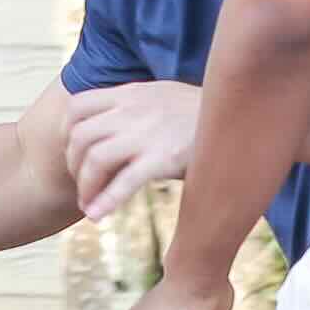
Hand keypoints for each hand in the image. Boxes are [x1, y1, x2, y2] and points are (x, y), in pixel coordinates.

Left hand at [62, 80, 200, 220]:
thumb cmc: (201, 115)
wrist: (243, 114)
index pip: (77, 107)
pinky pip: (125, 181)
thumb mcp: (161, 97)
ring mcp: (147, 133)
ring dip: (86, 187)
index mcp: (130, 93)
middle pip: (80, 137)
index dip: (66, 135)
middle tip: (84, 187)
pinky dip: (106, 201)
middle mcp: (132, 110)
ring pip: (95, 159)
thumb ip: (132, 108)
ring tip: (90, 206)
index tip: (74, 156)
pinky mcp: (164, 157)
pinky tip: (99, 215)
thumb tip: (110, 130)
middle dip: (73, 167)